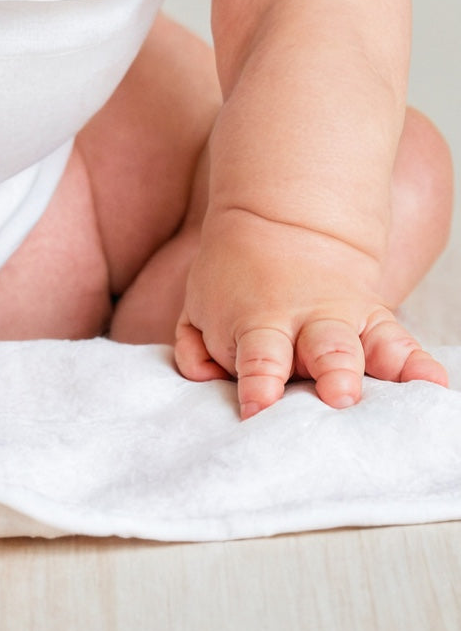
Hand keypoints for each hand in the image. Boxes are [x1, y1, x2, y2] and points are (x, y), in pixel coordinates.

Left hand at [173, 207, 447, 417]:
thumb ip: (196, 349)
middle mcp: (307, 324)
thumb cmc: (236, 285)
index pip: (259, 356)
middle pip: (324, 349)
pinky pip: (402, 343)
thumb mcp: (200, 305)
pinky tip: (434, 384)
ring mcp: (346, 323)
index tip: (260, 407)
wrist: (281, 222)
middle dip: (333, 373)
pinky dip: (419, 364)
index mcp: (258, 323)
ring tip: (394, 391)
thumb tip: (206, 378)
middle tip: (338, 395)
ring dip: (381, 369)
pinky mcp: (376, 323)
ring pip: (366, 344)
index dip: (259, 382)